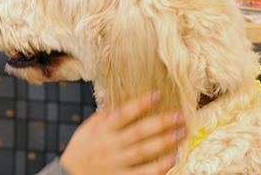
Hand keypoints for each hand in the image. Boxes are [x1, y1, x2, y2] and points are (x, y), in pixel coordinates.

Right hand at [60, 91, 184, 174]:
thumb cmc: (79, 152)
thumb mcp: (86, 130)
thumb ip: (103, 116)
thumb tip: (119, 101)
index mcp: (103, 131)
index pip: (123, 114)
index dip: (141, 104)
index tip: (157, 94)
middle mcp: (111, 146)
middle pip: (139, 132)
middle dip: (161, 122)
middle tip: (180, 115)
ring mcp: (117, 163)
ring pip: (144, 151)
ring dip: (164, 141)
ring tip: (181, 133)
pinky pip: (143, 173)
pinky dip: (159, 167)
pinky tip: (173, 159)